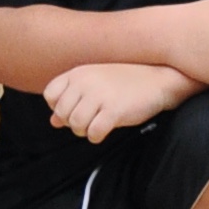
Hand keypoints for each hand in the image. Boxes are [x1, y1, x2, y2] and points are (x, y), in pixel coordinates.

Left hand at [43, 62, 190, 142]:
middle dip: (72, 123)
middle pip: (61, 113)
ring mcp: (99, 95)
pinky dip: (97, 136)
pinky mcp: (114, 110)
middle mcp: (85, 82)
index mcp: (79, 73)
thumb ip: (72, 100)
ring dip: (84, 131)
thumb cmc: (126, 82)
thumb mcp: (95, 85)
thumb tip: (53, 122)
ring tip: (97, 125)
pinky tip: (106, 129)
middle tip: (89, 120)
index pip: (50, 95)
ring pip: (75, 125)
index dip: (59, 107)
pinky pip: (93, 133)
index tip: (74, 109)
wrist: (158, 79)